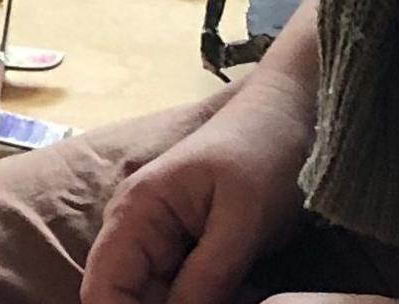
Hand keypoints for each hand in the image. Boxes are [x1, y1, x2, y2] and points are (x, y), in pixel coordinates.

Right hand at [79, 78, 314, 303]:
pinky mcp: (196, 250)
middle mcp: (140, 232)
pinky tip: (250, 291)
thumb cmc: (265, 151)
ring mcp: (167, 242)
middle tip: (234, 300)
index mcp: (136, 214)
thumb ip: (206, 277)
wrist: (297, 114)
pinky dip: (220, 301)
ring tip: (248, 291)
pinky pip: (195, 294)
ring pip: (168, 301)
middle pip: (135, 301)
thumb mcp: (242, 220)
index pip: (102, 292)